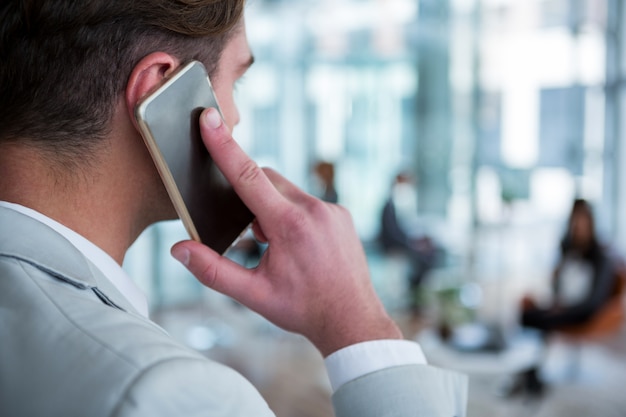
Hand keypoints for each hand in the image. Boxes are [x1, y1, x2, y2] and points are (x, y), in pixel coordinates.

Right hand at [171, 108, 401, 356]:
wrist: (352, 320)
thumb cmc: (302, 308)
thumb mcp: (253, 295)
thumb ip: (213, 271)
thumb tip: (179, 250)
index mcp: (289, 226)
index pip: (248, 176)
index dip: (225, 146)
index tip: (209, 119)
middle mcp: (314, 210)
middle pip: (267, 180)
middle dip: (249, 194)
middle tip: (251, 232)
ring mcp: (332, 210)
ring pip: (287, 191)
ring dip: (272, 207)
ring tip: (275, 245)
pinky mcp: (342, 214)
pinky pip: (307, 201)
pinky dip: (292, 212)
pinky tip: (296, 244)